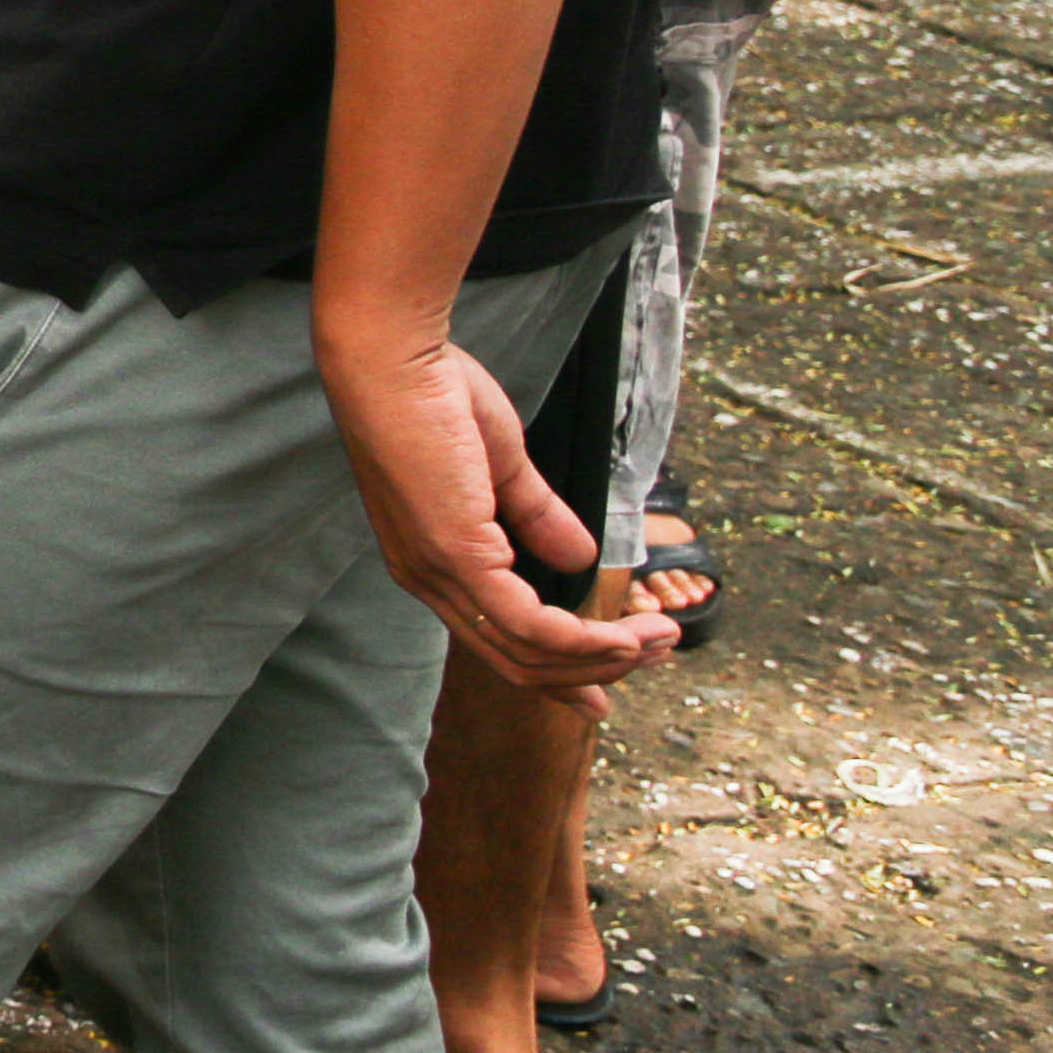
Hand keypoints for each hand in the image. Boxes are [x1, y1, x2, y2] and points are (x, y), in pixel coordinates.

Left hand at [320, 324, 673, 693]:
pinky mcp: (455, 556)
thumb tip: (583, 556)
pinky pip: (526, 623)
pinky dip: (579, 640)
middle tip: (658, 652)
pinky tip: (620, 635)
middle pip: (517, 660)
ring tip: (659, 639)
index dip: (558, 672)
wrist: (392, 360)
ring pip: (528, 652)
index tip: (605, 692)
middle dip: (595, 669)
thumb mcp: (501, 466)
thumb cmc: (433, 396)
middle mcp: (430, 580)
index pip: (498, 640)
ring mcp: (440, 573)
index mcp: (435, 562)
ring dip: (603, 655)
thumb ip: (536, 515)